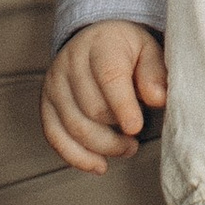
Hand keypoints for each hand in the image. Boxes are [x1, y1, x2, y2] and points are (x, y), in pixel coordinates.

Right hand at [41, 23, 166, 173]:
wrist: (95, 40)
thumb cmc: (126, 50)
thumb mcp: (148, 51)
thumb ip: (154, 74)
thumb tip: (158, 98)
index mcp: (101, 44)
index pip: (109, 76)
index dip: (123, 105)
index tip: (136, 128)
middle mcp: (72, 61)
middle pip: (92, 108)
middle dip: (116, 132)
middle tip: (134, 140)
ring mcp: (55, 83)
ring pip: (74, 126)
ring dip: (102, 147)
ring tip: (125, 149)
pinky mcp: (46, 103)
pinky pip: (55, 136)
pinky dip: (77, 157)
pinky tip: (99, 165)